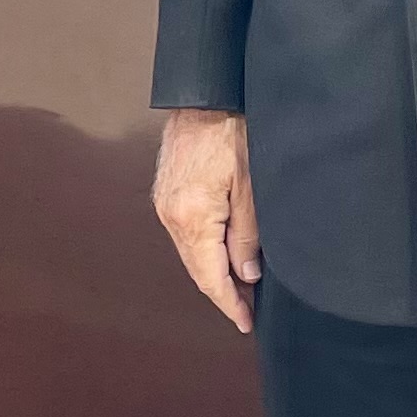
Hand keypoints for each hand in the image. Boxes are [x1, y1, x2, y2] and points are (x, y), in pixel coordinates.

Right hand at [155, 107, 259, 333]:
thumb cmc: (233, 131)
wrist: (205, 94)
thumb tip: (246, 274)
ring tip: (241, 286)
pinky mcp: (166, 192)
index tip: (246, 322)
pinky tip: (223, 253)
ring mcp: (165, 203)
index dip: (230, 303)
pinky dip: (204, 249)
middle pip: (196, 268)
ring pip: (190, 252)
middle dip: (223, 292)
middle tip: (249, 310)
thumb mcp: (251, 185)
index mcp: (192, 217)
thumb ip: (248, 234)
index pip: (210, 276)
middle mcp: (171, 215)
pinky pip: (185, 233)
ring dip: (213, 271)